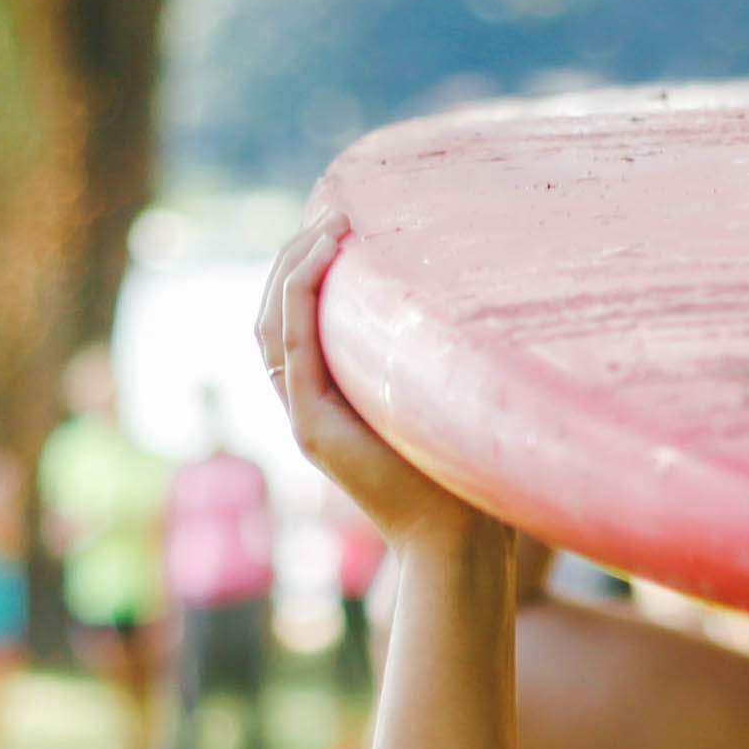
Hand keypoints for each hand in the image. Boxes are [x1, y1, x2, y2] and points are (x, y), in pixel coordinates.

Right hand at [256, 203, 483, 552]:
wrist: (458, 540)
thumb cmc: (466, 474)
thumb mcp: (443, 398)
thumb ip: (433, 359)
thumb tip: (476, 298)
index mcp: (329, 397)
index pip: (293, 318)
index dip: (303, 267)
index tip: (337, 223)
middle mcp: (306, 404)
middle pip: (272, 311)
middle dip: (293, 254)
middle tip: (331, 208)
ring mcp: (302, 415)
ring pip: (272, 321)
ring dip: (292, 263)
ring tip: (328, 221)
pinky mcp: (311, 426)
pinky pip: (290, 345)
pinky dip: (299, 295)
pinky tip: (323, 256)